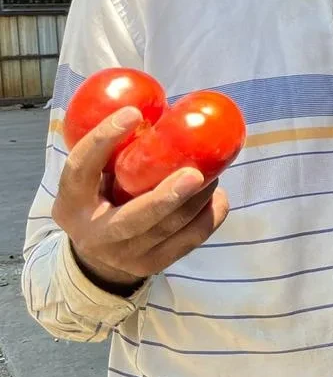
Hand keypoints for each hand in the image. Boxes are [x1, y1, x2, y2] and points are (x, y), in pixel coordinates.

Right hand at [50, 107, 230, 293]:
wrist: (98, 259)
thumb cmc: (100, 201)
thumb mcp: (91, 181)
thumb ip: (113, 156)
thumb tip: (158, 110)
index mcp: (71, 204)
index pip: (80, 169)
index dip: (103, 140)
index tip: (133, 114)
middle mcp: (95, 234)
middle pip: (134, 218)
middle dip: (166, 196)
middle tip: (194, 172)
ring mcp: (125, 256)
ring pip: (169, 228)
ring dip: (198, 198)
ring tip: (213, 172)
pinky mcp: (153, 265)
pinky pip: (190, 240)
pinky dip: (210, 216)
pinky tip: (218, 196)